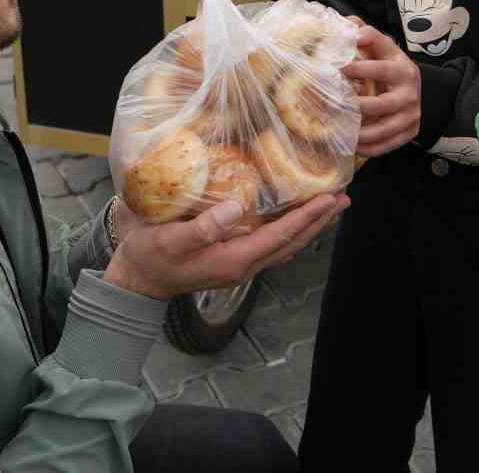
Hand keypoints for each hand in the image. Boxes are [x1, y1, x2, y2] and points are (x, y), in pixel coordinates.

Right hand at [103, 194, 347, 300]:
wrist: (136, 279)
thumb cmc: (150, 256)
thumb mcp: (171, 240)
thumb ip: (203, 227)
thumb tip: (236, 207)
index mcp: (235, 260)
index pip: (282, 236)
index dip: (308, 216)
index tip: (330, 198)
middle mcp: (244, 264)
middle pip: (292, 242)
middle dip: (318, 221)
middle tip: (342, 198)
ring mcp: (239, 263)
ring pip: (284, 244)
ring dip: (307, 226)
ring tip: (327, 207)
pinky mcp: (231, 257)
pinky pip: (269, 243)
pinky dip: (288, 228)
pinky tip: (290, 216)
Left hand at [343, 25, 421, 157]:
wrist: (415, 87)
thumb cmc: (390, 65)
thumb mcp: (384, 48)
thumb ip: (367, 35)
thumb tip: (347, 24)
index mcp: (403, 69)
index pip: (382, 68)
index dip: (362, 68)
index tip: (340, 67)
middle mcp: (410, 92)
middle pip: (382, 104)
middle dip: (358, 107)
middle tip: (335, 107)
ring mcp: (412, 114)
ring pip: (385, 129)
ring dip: (362, 133)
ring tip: (341, 132)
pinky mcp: (411, 131)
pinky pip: (390, 144)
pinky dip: (372, 147)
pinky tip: (355, 146)